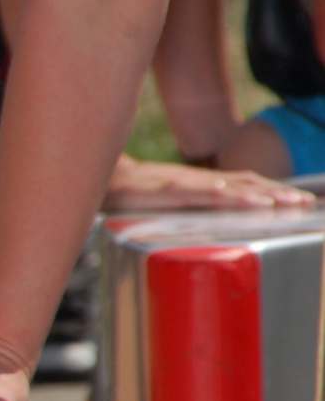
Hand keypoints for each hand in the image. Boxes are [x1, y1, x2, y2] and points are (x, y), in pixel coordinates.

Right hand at [103, 155, 313, 211]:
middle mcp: (197, 180)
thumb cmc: (126, 195)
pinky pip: (202, 193)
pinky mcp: (167, 191)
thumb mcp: (162, 202)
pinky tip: (246, 201)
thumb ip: (185, 207)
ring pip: (230, 187)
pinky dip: (227, 196)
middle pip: (245, 184)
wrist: (95, 180)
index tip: (299, 198)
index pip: (243, 185)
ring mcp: (183, 183)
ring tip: (286, 203)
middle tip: (306, 202)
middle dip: (277, 192)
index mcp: (198, 184)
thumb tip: (205, 220)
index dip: (272, 190)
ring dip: (260, 194)